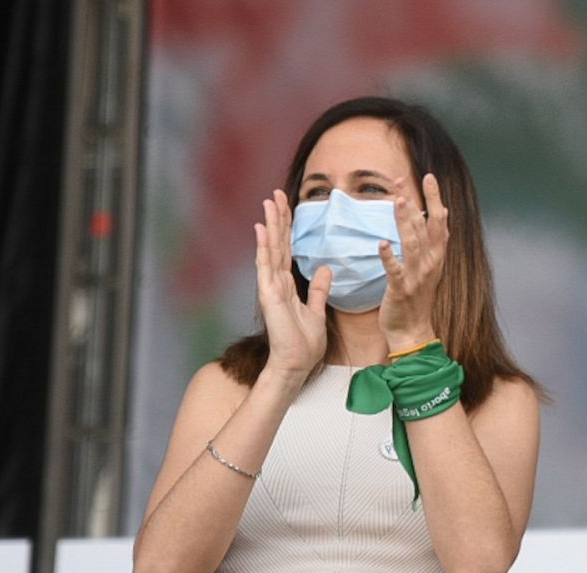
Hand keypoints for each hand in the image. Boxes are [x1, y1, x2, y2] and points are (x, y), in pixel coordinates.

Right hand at [254, 189, 328, 379]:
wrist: (296, 364)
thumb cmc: (304, 343)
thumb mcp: (317, 310)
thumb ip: (318, 289)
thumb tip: (324, 268)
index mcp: (287, 284)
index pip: (288, 249)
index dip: (288, 227)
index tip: (287, 206)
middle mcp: (276, 282)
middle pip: (277, 243)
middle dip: (277, 218)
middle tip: (276, 194)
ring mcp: (270, 287)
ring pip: (270, 249)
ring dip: (270, 225)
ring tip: (268, 202)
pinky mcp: (269, 295)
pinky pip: (266, 266)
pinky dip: (264, 247)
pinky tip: (261, 229)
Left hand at [378, 173, 448, 347]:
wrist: (413, 331)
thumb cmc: (417, 298)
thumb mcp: (428, 268)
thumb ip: (429, 243)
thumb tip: (435, 217)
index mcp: (437, 257)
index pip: (439, 222)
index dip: (434, 199)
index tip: (428, 177)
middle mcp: (430, 263)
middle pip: (428, 227)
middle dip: (420, 202)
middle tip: (406, 180)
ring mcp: (416, 276)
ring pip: (412, 244)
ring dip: (406, 222)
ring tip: (400, 201)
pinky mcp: (400, 289)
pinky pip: (395, 271)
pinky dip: (389, 257)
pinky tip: (382, 244)